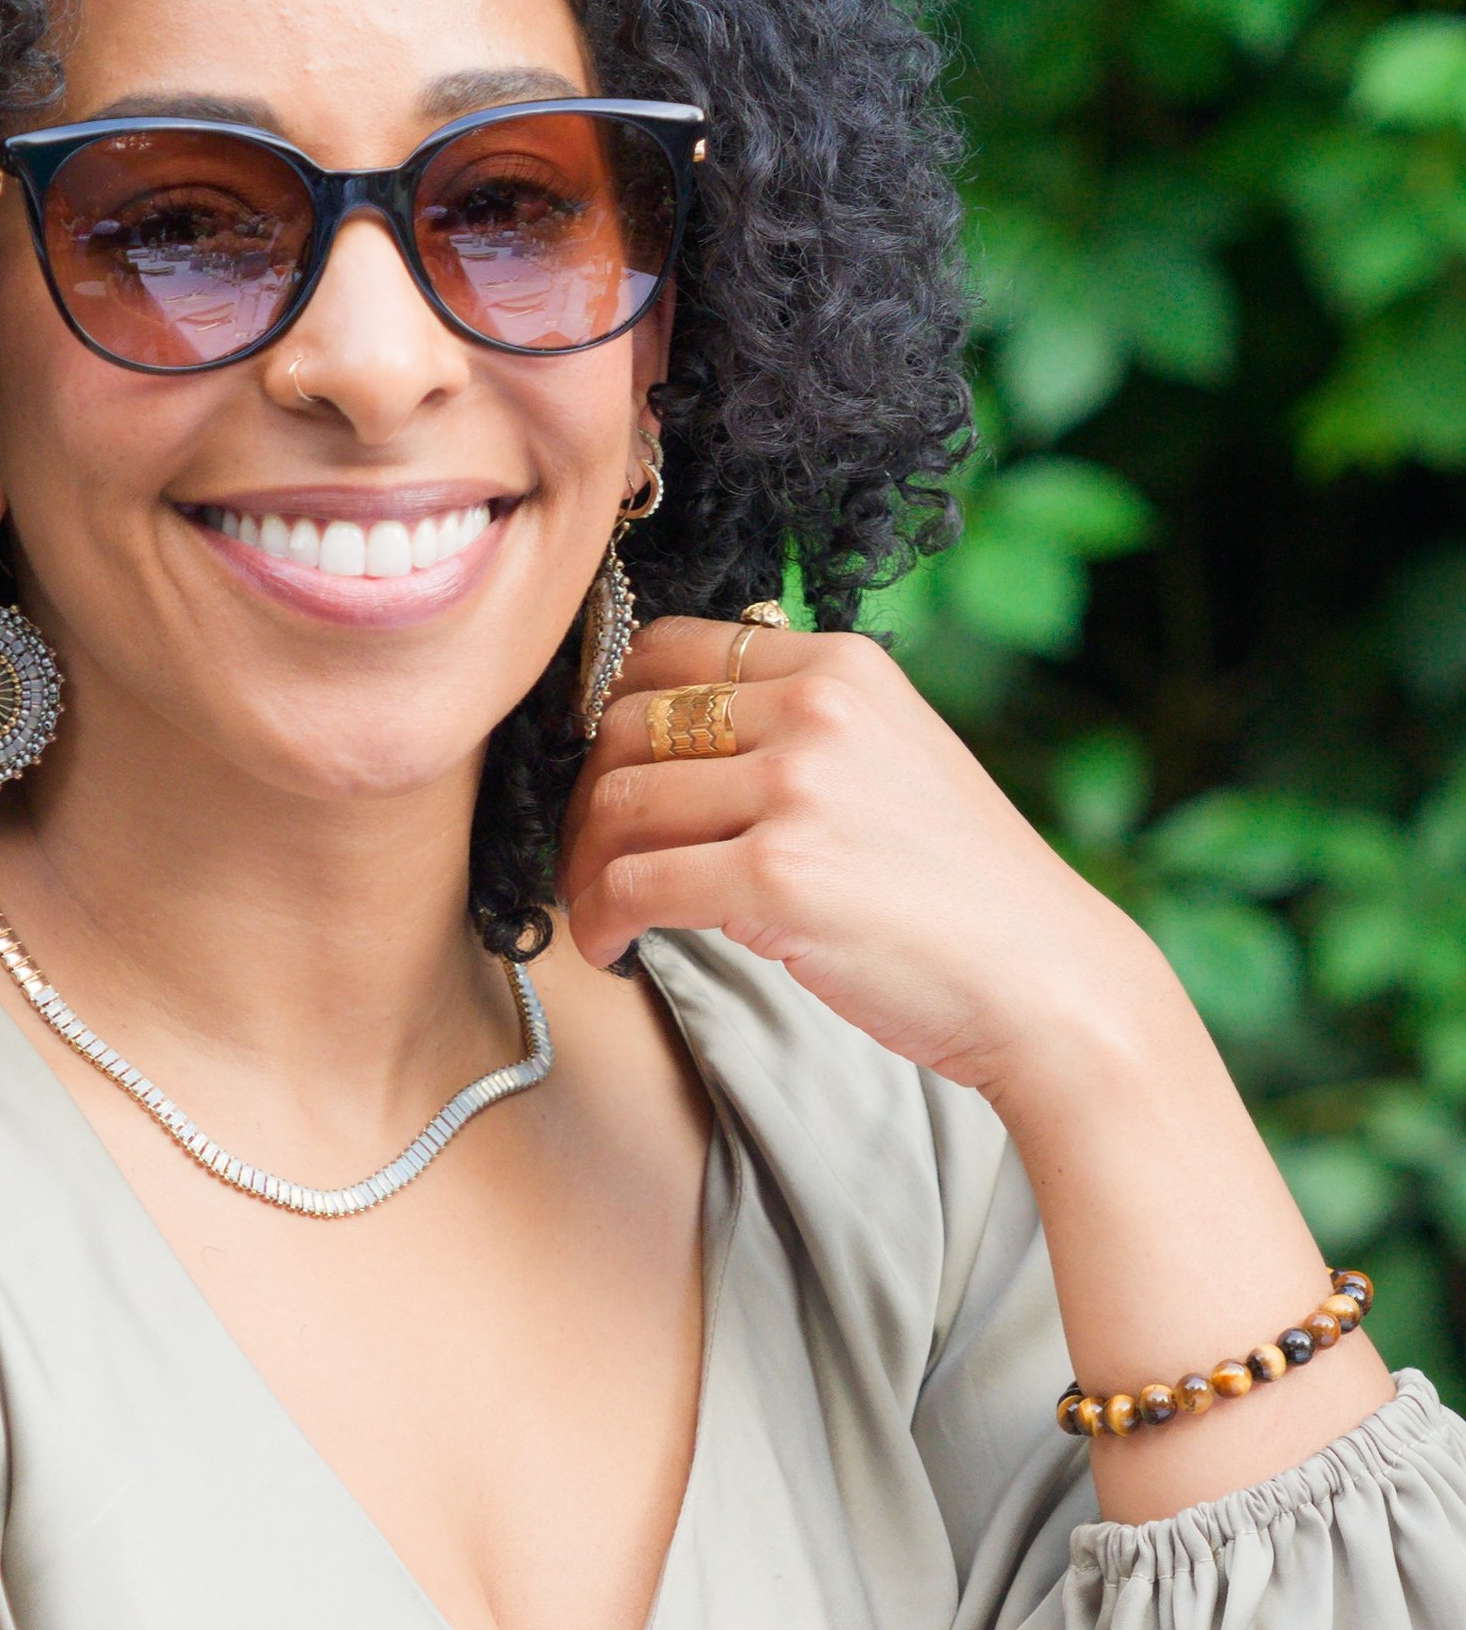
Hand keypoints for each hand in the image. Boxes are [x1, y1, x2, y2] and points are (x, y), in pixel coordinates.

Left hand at [558, 616, 1173, 1110]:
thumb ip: (802, 731)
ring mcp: (795, 790)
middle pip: (624, 726)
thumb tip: (671, 736)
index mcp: (841, 666)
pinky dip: (598, 922)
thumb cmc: (965, 891)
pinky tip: (612, 950)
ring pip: (614, 805)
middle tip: (589, 859)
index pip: (664, 649)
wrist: (1047, 980)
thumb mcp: (895, 759)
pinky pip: (631, 886)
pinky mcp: (775, 877)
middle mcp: (815, 710)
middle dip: (585, 800)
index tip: (599, 772)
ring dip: (582, 868)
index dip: (607, 711)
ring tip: (598, 913)